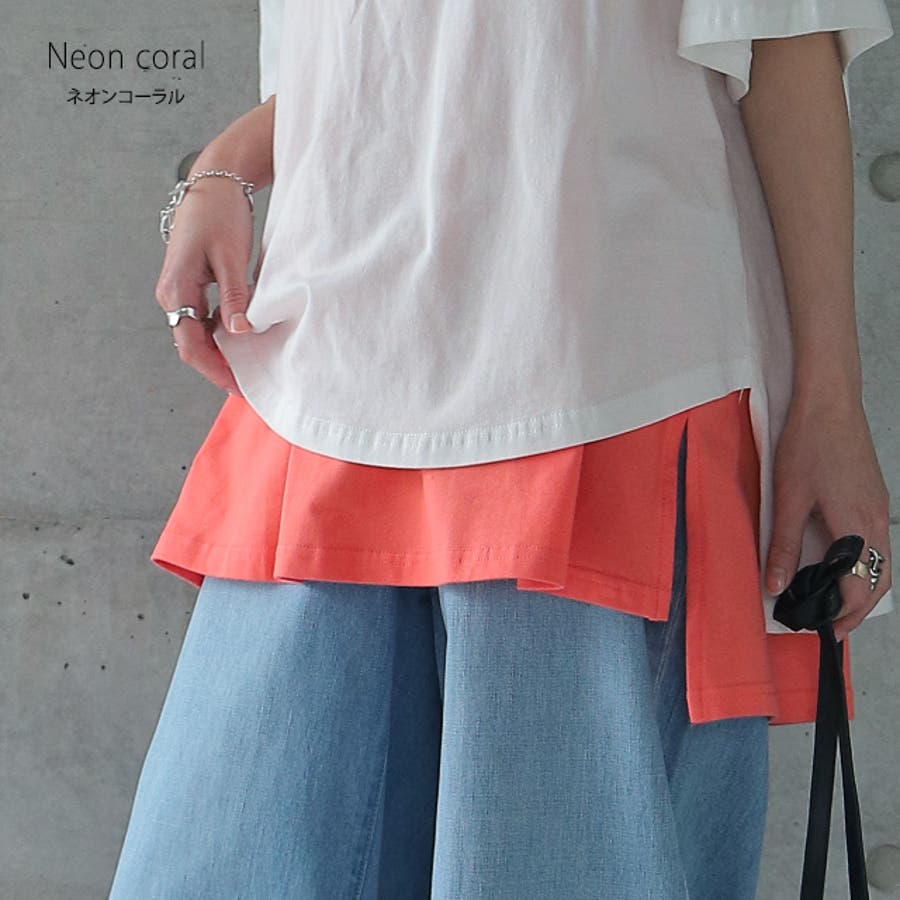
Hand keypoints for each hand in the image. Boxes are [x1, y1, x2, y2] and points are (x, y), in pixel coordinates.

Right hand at [155, 177, 255, 394]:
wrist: (212, 185)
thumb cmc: (220, 214)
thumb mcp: (231, 257)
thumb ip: (235, 297)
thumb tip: (239, 332)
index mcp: (176, 289)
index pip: (190, 345)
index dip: (215, 370)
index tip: (237, 386)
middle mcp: (171, 294)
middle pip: (191, 345)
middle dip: (217, 368)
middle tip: (246, 385)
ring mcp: (178, 291)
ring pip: (195, 335)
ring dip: (219, 353)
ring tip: (246, 369)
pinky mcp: (189, 286)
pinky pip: (200, 320)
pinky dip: (218, 335)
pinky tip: (240, 341)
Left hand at [764, 393, 891, 640]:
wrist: (829, 402)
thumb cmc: (808, 444)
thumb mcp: (788, 499)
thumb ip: (785, 546)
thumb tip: (776, 586)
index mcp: (858, 526)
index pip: (861, 589)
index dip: (843, 615)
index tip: (821, 631)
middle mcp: (878, 521)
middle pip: (880, 582)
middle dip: (858, 610)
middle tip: (828, 625)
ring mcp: (880, 508)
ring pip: (882, 563)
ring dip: (863, 588)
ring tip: (832, 601)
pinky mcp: (874, 497)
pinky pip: (877, 543)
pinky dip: (865, 565)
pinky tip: (840, 564)